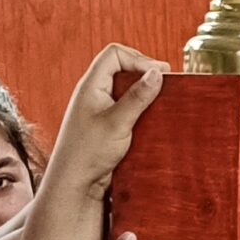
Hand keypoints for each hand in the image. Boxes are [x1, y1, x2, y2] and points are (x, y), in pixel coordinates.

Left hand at [50, 45, 167, 195]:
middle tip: (165, 84)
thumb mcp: (117, 122)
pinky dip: (140, 108)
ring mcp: (99, 109)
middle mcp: (94, 93)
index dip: (138, 58)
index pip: (114, 54)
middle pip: (121, 67)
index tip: (160, 73)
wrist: (74, 184)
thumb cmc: (88, 153)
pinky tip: (152, 118)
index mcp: (90, 85)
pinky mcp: (106, 125)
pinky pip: (125, 107)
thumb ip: (138, 97)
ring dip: (143, 92)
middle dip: (144, 72)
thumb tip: (157, 72)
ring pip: (125, 88)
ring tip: (161, 101)